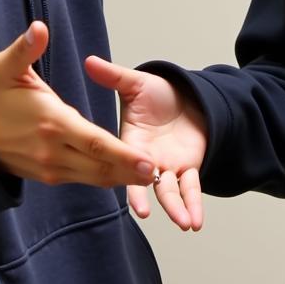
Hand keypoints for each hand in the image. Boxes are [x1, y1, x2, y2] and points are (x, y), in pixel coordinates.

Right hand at [0, 22, 155, 187]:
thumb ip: (25, 50)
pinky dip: (104, 177)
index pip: (94, 142)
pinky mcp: (49, 174)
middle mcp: (53, 151)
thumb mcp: (4, 68)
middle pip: (100, 166)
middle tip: (159, 174)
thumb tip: (39, 28)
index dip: (123, 154)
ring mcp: (51, 167)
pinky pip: (82, 178)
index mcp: (51, 123)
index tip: (147, 160)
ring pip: (93, 176)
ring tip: (151, 177)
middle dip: (131, 171)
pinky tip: (124, 175)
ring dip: (121, 178)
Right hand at [85, 55, 207, 230]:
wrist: (186, 99)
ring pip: (168, 192)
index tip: (118, 180)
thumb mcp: (136, 83)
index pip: (120, 159)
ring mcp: (164, 168)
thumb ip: (114, 76)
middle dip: (143, 196)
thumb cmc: (159, 94)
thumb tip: (90, 60)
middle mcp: (145, 159)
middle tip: (144, 213)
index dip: (120, 170)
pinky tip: (195, 221)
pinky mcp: (185, 169)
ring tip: (183, 223)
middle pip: (141, 181)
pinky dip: (193, 204)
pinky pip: (189, 189)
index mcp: (129, 141)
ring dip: (175, 208)